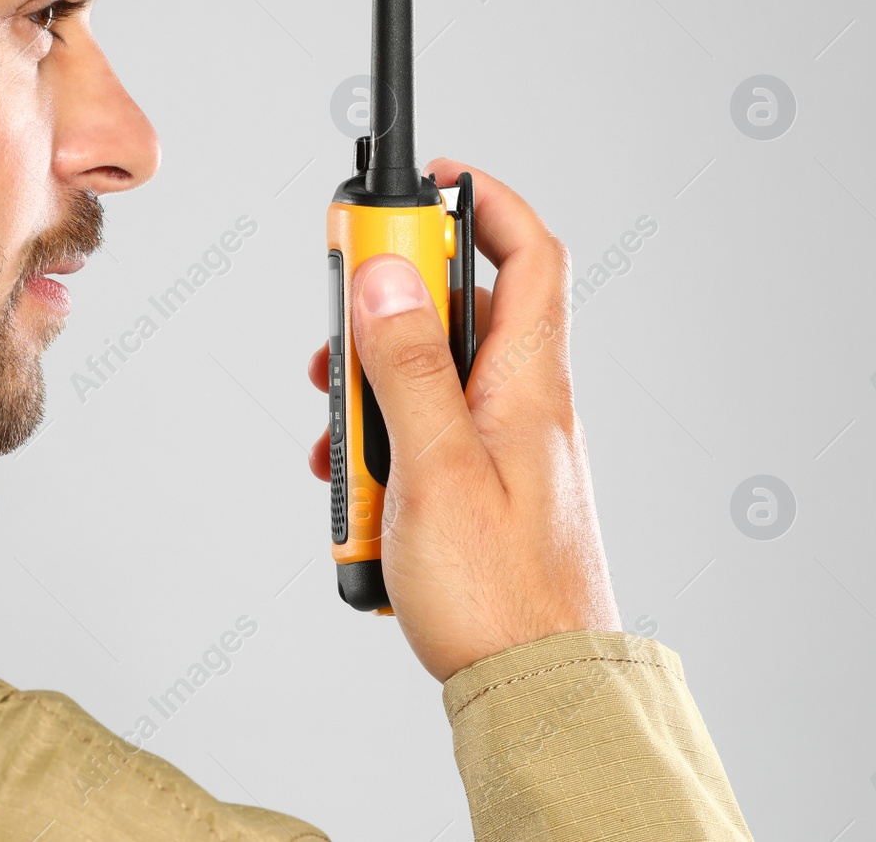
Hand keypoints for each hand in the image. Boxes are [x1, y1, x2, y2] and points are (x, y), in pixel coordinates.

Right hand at [307, 158, 619, 681]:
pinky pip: (424, 438)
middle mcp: (523, 404)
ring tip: (338, 438)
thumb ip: (408, 367)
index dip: (481, 204)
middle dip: (385, 315)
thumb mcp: (437, 467)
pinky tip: (358, 489)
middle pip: (457, 313)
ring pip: (428, 379)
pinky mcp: (479, 490)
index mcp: (529, 382)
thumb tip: (386, 277)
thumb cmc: (501, 593)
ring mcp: (502, 448)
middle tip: (338, 339)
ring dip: (371, 395)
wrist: (538, 690)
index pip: (526, 253)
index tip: (422, 184)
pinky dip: (382, 448)